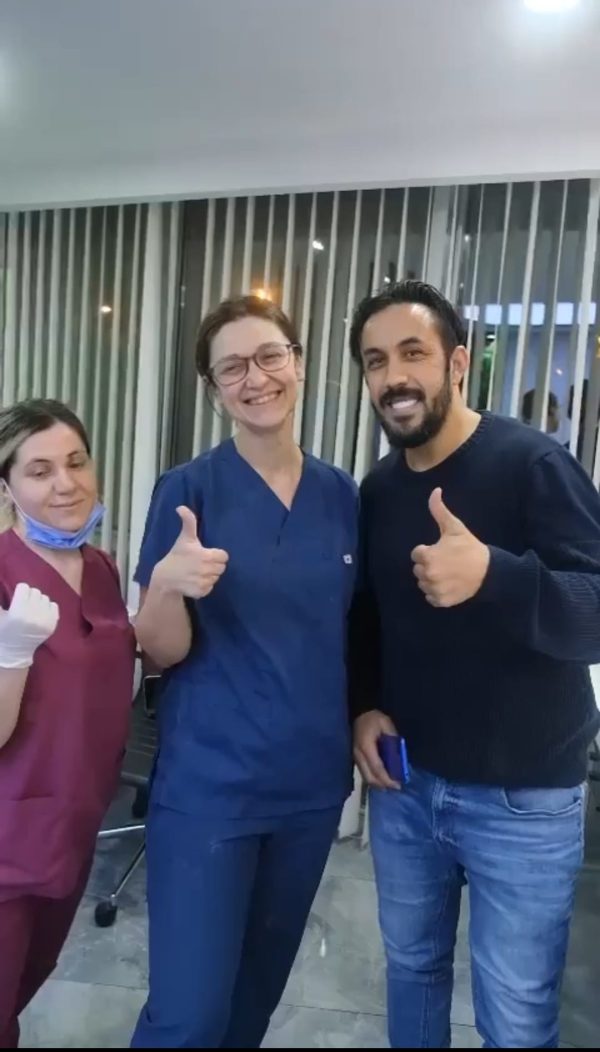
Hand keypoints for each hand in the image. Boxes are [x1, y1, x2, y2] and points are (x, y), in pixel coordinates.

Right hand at [0, 584, 59, 668]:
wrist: (15, 651)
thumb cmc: (3, 632)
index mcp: (18, 612)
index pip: (23, 587)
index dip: (19, 592)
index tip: (16, 600)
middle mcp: (33, 615)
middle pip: (35, 591)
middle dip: (28, 596)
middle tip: (23, 605)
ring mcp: (45, 620)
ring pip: (44, 597)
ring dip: (38, 601)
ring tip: (31, 610)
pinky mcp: (53, 624)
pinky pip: (54, 605)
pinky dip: (47, 607)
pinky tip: (40, 614)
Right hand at [152, 507, 227, 599]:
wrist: (164, 578)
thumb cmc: (177, 556)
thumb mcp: (184, 538)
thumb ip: (188, 522)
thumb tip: (181, 507)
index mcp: (205, 555)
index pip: (224, 556)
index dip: (216, 555)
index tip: (206, 554)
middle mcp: (206, 569)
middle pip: (221, 568)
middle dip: (213, 565)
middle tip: (201, 563)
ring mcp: (204, 582)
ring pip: (216, 578)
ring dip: (209, 575)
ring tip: (197, 572)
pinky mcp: (201, 592)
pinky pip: (210, 588)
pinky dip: (204, 586)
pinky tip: (194, 581)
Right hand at [353, 710, 400, 789]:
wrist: (358, 713)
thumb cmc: (373, 718)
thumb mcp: (386, 724)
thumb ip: (392, 739)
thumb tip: (400, 755)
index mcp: (366, 747)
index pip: (377, 768)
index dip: (387, 778)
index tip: (398, 785)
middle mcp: (359, 755)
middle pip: (370, 777)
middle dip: (383, 785)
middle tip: (396, 786)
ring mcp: (356, 758)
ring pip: (366, 777)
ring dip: (378, 783)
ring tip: (390, 784)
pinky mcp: (356, 758)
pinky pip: (364, 773)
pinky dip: (374, 778)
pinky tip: (382, 778)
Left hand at [411, 488, 489, 607]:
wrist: (489, 571)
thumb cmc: (470, 548)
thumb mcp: (455, 527)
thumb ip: (439, 510)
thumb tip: (435, 490)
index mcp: (427, 556)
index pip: (416, 554)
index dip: (428, 551)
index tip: (442, 550)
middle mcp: (428, 574)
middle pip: (418, 569)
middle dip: (428, 565)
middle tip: (446, 561)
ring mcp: (434, 589)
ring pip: (423, 584)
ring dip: (431, 579)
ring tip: (448, 573)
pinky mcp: (441, 601)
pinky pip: (430, 597)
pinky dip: (437, 593)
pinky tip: (448, 584)